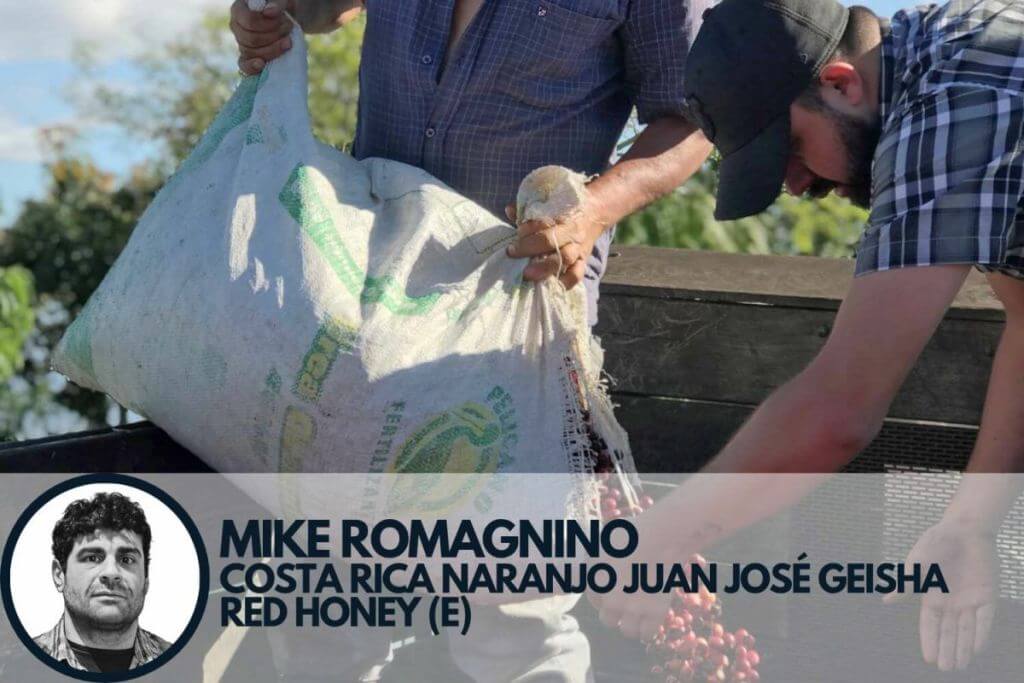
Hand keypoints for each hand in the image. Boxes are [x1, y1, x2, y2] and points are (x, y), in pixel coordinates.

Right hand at [230, 0, 294, 74]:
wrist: (288, 19)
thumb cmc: (280, 6)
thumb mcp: (280, 0)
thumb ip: (275, 3)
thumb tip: (270, 12)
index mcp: (239, 10)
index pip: (249, 21)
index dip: (268, 24)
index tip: (284, 18)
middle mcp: (236, 27)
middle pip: (251, 40)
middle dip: (275, 36)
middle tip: (289, 27)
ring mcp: (241, 43)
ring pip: (252, 53)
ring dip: (274, 49)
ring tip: (288, 40)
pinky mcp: (248, 58)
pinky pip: (244, 67)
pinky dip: (252, 67)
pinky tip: (262, 65)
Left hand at [504, 203, 604, 289]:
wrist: (595, 214)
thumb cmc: (566, 212)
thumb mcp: (550, 205)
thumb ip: (528, 210)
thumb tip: (509, 211)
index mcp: (562, 217)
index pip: (543, 222)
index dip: (527, 229)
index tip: (515, 236)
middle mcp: (571, 233)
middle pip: (551, 241)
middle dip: (530, 248)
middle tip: (513, 255)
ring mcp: (578, 248)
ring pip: (564, 259)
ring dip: (545, 268)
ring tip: (528, 275)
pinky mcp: (583, 261)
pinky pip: (576, 274)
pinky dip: (564, 282)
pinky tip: (549, 286)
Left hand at [588, 511, 679, 640]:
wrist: (661, 537)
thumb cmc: (633, 532)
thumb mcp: (604, 539)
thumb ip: (595, 556)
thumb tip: (589, 562)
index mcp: (596, 582)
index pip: (593, 600)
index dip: (602, 595)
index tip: (612, 591)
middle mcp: (611, 600)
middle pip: (607, 620)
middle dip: (614, 612)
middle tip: (625, 602)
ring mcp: (633, 609)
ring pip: (626, 631)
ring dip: (630, 624)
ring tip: (636, 615)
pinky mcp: (655, 613)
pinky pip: (647, 634)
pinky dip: (647, 629)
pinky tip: (649, 619)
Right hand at [885, 519, 998, 670]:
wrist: (964, 528)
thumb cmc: (937, 541)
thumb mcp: (918, 560)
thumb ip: (906, 581)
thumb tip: (887, 601)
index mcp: (932, 596)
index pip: (930, 624)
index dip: (929, 641)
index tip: (929, 659)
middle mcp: (951, 603)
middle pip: (948, 632)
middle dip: (947, 651)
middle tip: (946, 669)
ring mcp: (970, 600)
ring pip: (967, 629)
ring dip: (964, 648)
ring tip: (960, 666)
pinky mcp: (987, 594)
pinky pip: (985, 618)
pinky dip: (981, 633)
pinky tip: (977, 648)